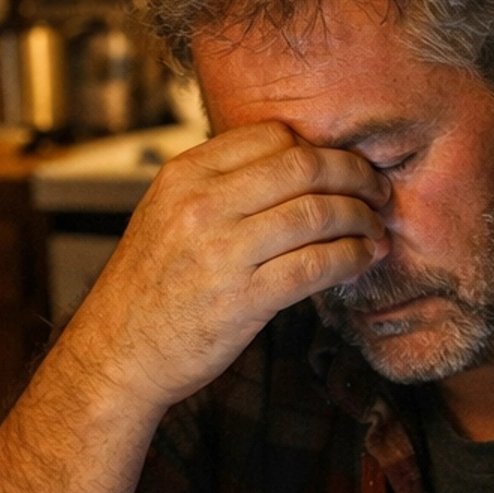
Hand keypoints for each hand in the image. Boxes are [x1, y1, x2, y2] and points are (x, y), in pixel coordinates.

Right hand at [67, 121, 390, 414]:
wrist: (116, 355)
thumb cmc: (148, 290)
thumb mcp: (165, 216)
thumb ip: (216, 188)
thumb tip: (288, 169)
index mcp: (184, 176)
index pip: (271, 137)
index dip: (318, 149)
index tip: (340, 168)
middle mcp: (202, 206)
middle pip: (303, 166)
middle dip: (353, 174)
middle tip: (377, 190)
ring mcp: (222, 253)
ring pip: (316, 213)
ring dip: (360, 218)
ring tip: (377, 228)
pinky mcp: (243, 300)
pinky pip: (315, 265)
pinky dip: (351, 258)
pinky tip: (364, 259)